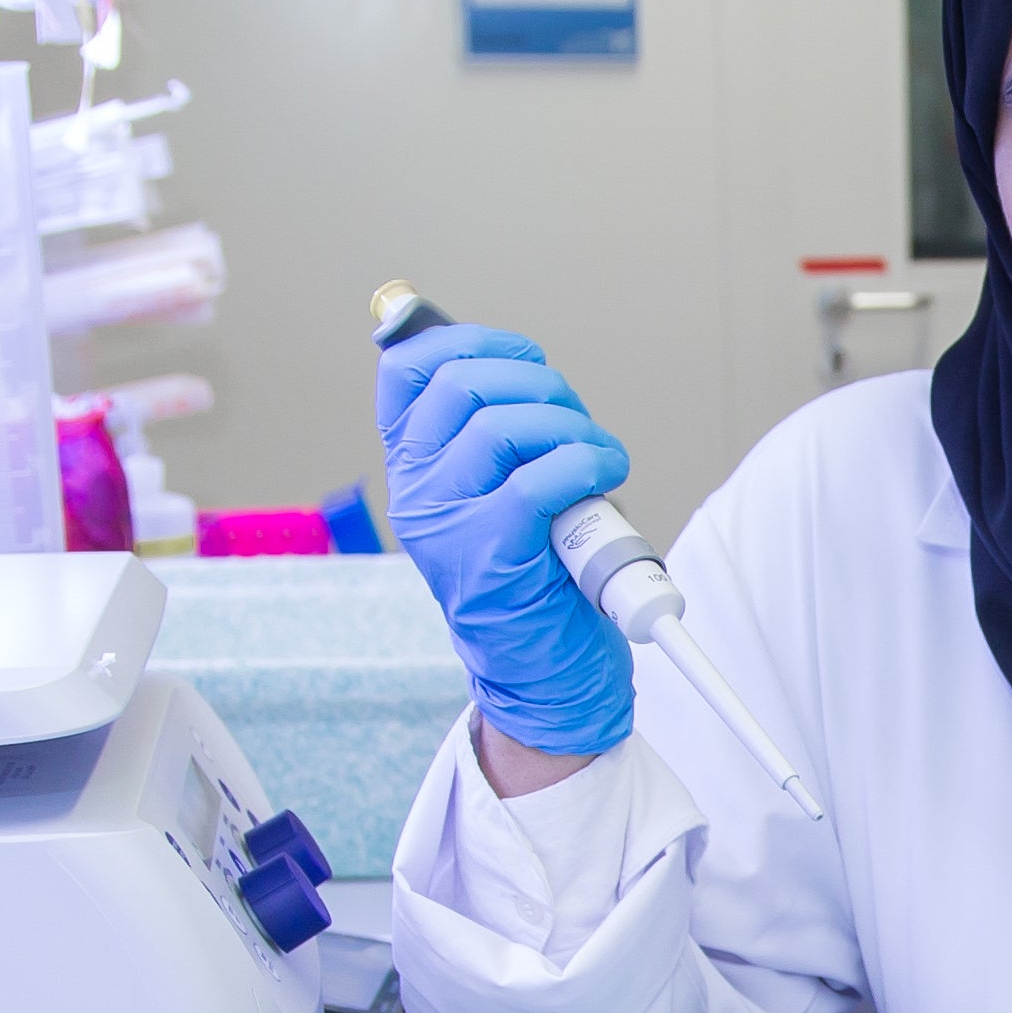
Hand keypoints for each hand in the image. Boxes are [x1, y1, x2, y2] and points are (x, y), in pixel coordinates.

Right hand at [376, 313, 635, 759]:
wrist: (543, 673)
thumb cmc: (536, 572)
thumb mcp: (501, 488)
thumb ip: (497, 430)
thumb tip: (513, 359)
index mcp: (412, 464)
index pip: (406, 369)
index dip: (466, 339)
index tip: (521, 355)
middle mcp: (416, 489)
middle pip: (461, 382)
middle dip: (537, 381)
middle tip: (573, 418)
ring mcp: (445, 522)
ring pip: (501, 423)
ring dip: (570, 426)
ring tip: (596, 457)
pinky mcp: (489, 551)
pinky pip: (538, 477)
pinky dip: (587, 462)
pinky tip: (606, 476)